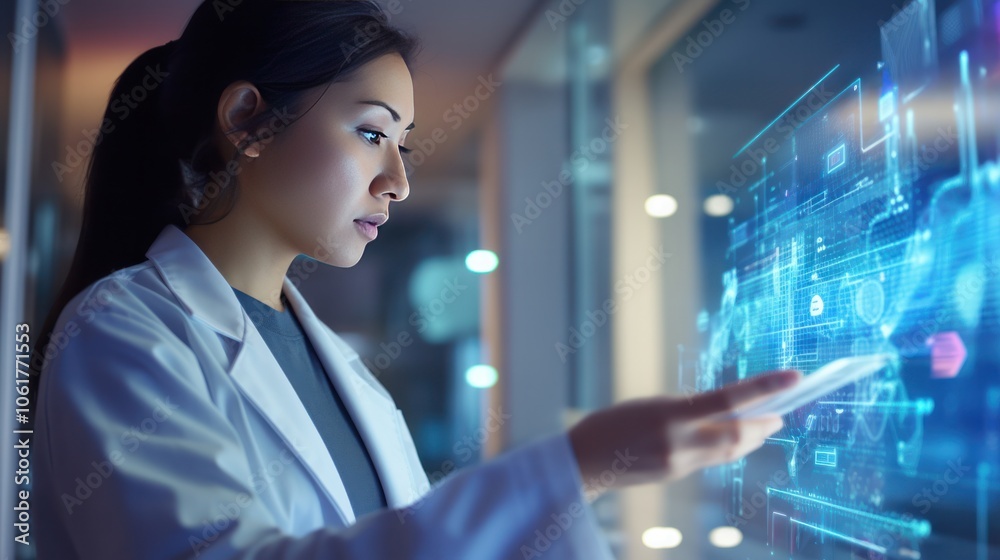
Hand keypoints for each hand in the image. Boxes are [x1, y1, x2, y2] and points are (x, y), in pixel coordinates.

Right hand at [566, 369, 800, 496]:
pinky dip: (726, 446)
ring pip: (729, 451)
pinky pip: (711, 459)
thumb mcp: (649, 404)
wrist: (583, 462)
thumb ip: (685, 409)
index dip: (765, 388)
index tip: (793, 377)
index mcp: (670, 416)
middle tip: (782, 412)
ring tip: (764, 425)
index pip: (728, 400)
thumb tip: (721, 410)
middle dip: (764, 425)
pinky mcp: (676, 475)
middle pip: (739, 437)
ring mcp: (680, 463)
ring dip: (750, 438)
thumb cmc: (610, 424)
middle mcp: (680, 443)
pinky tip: (730, 438)